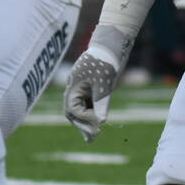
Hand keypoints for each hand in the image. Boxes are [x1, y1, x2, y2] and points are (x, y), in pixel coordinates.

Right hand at [63, 20, 137, 140]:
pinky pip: (87, 105)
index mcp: (73, 86)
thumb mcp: (104, 84)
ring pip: (79, 110)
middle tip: (92, 138)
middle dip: (82, 125)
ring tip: (92, 138)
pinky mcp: (90, 88)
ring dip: (85, 123)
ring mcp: (82, 88)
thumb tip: (102, 121)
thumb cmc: (105, 61)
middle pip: (73, 112)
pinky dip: (91, 115)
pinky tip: (97, 125)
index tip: (98, 123)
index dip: (84, 118)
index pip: (73, 109)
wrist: (112, 45)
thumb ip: (101, 102)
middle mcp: (75, 88)